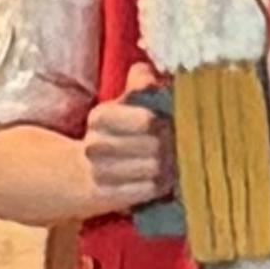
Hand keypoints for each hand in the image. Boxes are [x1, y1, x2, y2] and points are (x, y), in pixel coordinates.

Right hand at [79, 90, 176, 212]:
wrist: (88, 172)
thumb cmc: (122, 131)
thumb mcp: (129, 102)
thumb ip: (141, 83)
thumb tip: (147, 72)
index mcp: (101, 117)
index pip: (147, 121)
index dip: (166, 122)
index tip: (171, 123)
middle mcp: (95, 145)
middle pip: (155, 146)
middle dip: (172, 146)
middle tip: (181, 146)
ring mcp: (100, 172)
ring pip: (154, 170)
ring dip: (170, 167)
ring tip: (174, 162)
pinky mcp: (109, 196)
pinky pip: (149, 190)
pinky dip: (161, 186)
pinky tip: (164, 180)